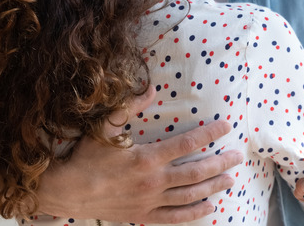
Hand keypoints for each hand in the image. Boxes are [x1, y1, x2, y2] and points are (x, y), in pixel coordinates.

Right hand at [37, 87, 243, 223]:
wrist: (66, 191)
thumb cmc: (86, 157)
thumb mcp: (104, 127)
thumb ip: (129, 107)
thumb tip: (151, 90)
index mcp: (147, 158)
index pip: (188, 144)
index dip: (210, 133)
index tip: (226, 126)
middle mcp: (153, 182)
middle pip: (196, 172)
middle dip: (220, 163)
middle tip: (237, 156)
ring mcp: (150, 201)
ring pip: (190, 195)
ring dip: (213, 187)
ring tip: (230, 180)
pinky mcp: (143, 215)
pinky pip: (175, 217)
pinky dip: (194, 213)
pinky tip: (209, 207)